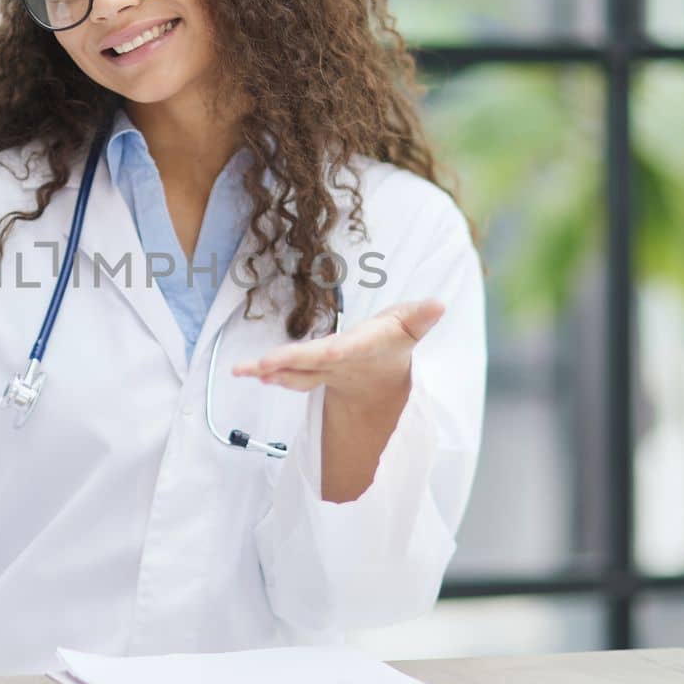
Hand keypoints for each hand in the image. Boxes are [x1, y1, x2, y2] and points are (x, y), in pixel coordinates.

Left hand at [229, 299, 444, 402]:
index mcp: (358, 349)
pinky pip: (287, 373)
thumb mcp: (410, 327)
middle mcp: (337, 363)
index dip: (325, 353)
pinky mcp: (310, 371)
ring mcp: (321, 371)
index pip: (339, 350)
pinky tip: (248, 371)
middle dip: (286, 365)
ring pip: (293, 373)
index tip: (315, 353)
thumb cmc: (394, 343)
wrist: (381, 379)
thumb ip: (421, 317)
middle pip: (309, 365)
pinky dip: (269, 371)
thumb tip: (439, 304)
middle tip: (260, 366)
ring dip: (269, 372)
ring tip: (244, 370)